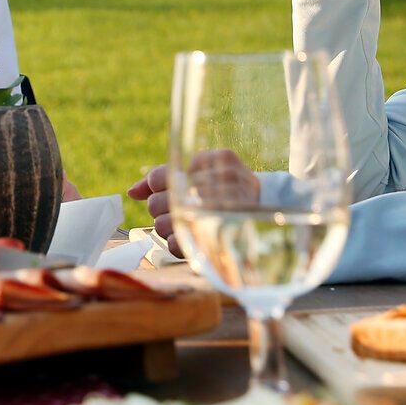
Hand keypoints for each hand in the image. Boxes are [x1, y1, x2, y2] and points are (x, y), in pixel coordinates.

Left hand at [127, 150, 259, 258]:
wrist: (274, 215)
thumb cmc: (230, 189)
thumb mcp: (206, 171)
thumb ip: (165, 177)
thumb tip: (131, 192)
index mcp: (218, 160)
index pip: (162, 176)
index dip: (157, 187)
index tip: (170, 190)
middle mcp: (221, 185)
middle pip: (158, 202)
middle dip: (160, 208)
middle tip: (179, 209)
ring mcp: (221, 213)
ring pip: (164, 224)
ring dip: (167, 227)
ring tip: (185, 223)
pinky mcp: (219, 240)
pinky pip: (179, 244)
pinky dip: (177, 244)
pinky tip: (188, 238)